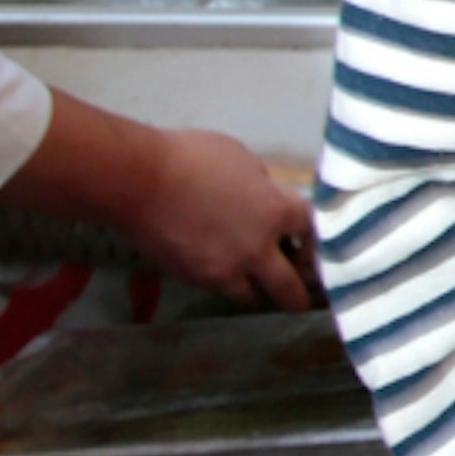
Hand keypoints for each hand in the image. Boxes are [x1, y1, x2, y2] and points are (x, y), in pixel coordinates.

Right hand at [126, 127, 319, 306]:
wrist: (138, 182)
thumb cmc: (190, 158)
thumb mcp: (240, 158)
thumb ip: (260, 183)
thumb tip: (262, 194)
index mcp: (275, 212)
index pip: (313, 233)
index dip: (316, 240)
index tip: (313, 245)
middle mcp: (257, 250)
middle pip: (291, 287)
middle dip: (298, 295)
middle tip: (298, 298)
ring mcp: (225, 270)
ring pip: (252, 295)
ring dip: (256, 289)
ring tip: (254, 282)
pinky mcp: (195, 279)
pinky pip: (218, 287)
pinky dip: (223, 281)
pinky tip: (216, 266)